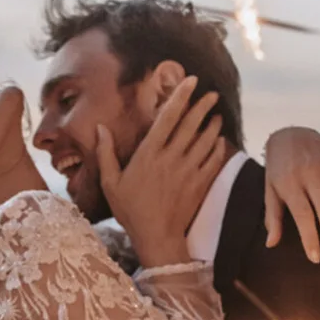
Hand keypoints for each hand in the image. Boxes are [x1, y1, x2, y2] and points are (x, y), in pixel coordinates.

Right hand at [96, 76, 225, 268]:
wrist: (156, 238)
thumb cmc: (131, 212)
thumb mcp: (111, 184)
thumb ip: (106, 154)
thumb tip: (100, 128)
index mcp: (149, 154)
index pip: (168, 118)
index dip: (180, 96)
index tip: (191, 82)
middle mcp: (171, 158)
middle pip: (191, 124)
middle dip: (203, 106)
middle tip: (211, 94)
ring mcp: (188, 171)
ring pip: (206, 140)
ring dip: (212, 125)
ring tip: (216, 116)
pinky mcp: (199, 184)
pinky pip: (213, 160)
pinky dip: (218, 148)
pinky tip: (219, 141)